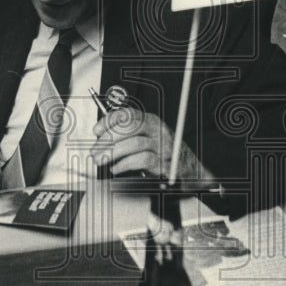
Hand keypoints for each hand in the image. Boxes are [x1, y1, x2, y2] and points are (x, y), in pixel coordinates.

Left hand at [90, 108, 205, 182]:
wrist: (189, 171)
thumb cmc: (163, 155)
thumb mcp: (147, 139)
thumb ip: (128, 137)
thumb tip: (101, 141)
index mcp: (151, 121)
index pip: (128, 114)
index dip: (109, 121)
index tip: (96, 131)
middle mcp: (158, 130)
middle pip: (129, 127)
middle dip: (108, 139)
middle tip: (95, 151)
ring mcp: (163, 146)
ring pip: (134, 143)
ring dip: (113, 153)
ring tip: (102, 161)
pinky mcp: (164, 163)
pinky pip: (142, 160)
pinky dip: (125, 165)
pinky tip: (116, 169)